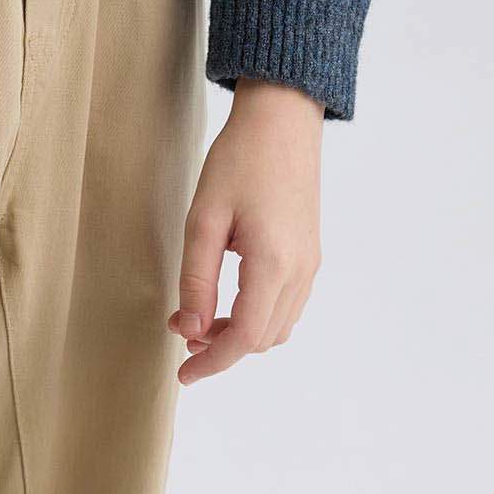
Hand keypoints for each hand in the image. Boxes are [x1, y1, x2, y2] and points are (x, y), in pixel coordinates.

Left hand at [167, 76, 323, 386]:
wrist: (282, 118)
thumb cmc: (239, 159)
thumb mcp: (204, 217)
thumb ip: (197, 279)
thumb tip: (191, 331)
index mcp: (274, 264)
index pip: (246, 339)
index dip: (213, 363)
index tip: (183, 375)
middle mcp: (301, 271)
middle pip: (264, 339)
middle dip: (222, 347)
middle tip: (182, 331)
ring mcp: (311, 262)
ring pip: (278, 325)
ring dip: (242, 332)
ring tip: (201, 316)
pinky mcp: (311, 251)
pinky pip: (288, 303)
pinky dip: (259, 314)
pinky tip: (229, 297)